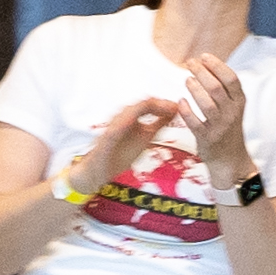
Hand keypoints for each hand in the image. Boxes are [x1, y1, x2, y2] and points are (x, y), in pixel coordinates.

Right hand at [70, 96, 184, 203]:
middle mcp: (121, 119)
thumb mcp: (145, 138)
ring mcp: (112, 128)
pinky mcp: (105, 139)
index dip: (164, 104)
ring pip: (126, 112)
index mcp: (131, 118)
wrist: (98, 170)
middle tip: (173, 107)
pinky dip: (122, 123)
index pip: (149, 105)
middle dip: (157, 104)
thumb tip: (173, 113)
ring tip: (158, 108)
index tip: (177, 106)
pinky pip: (113, 129)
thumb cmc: (119, 153)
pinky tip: (132, 122)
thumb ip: (157, 125)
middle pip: (140, 104)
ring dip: (143, 108)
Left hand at [178, 48, 254, 183]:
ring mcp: (220, 126)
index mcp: (239, 102)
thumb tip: (208, 65)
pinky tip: (181, 102)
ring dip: (195, 89)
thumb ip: (224, 90)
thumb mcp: (233, 108)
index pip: (231, 79)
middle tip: (190, 63)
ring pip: (207, 104)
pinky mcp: (207, 138)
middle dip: (202, 72)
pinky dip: (187, 111)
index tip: (204, 56)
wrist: (230, 160)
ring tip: (187, 79)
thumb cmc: (228, 129)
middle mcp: (232, 113)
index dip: (217, 65)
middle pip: (217, 88)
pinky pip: (195, 123)